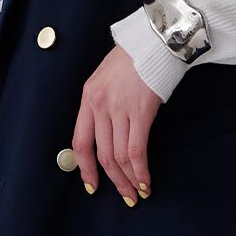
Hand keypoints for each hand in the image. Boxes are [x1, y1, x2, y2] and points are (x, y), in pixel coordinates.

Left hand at [72, 43, 162, 204]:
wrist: (155, 39)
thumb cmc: (134, 56)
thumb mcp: (106, 76)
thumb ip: (102, 102)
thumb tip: (106, 133)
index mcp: (88, 96)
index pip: (80, 141)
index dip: (85, 168)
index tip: (92, 185)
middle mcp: (100, 105)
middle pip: (102, 153)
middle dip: (112, 180)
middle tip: (123, 196)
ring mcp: (119, 109)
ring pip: (119, 156)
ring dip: (128, 179)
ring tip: (137, 192)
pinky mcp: (141, 111)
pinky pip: (136, 150)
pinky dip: (140, 170)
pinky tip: (146, 181)